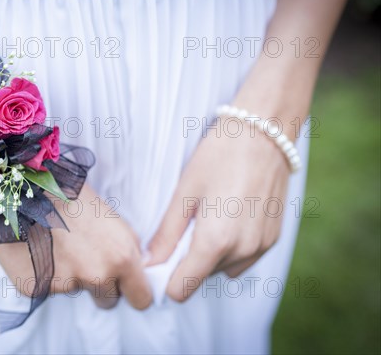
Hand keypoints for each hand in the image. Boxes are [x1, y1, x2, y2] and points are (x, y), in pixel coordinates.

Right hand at [0, 184, 152, 309]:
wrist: (27, 187)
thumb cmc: (71, 195)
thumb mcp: (112, 218)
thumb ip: (128, 247)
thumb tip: (140, 266)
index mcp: (122, 258)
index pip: (141, 298)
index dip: (134, 292)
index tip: (126, 287)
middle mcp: (97, 275)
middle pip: (107, 300)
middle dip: (100, 285)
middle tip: (84, 257)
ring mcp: (66, 284)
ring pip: (76, 290)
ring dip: (70, 276)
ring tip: (58, 245)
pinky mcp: (38, 287)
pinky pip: (47, 287)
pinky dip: (44, 273)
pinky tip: (39, 249)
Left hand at [146, 118, 290, 301]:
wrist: (265, 133)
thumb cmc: (218, 156)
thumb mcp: (184, 193)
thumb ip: (166, 234)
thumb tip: (149, 263)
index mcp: (215, 241)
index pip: (182, 289)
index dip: (166, 278)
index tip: (161, 257)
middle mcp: (242, 250)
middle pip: (202, 278)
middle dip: (188, 261)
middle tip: (186, 224)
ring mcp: (261, 246)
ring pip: (223, 270)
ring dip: (211, 256)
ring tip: (208, 217)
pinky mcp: (273, 239)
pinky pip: (244, 259)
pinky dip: (231, 249)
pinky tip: (228, 217)